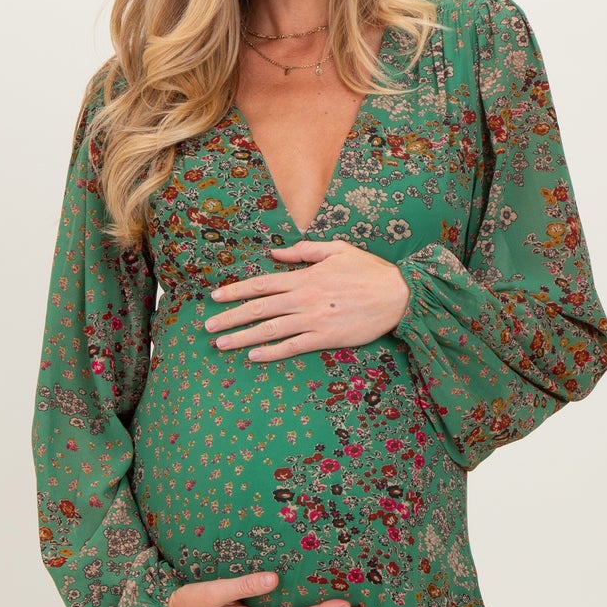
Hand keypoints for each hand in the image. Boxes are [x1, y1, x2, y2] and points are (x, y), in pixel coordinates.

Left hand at [204, 240, 410, 361]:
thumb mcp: (337, 250)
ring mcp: (314, 320)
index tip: (215, 297)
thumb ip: (304, 251)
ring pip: (270, 330)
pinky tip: (253, 356)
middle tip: (208, 328)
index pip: (261, 284)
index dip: (236, 291)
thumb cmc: (369, 271)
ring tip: (222, 345)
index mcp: (304, 277)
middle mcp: (304, 299)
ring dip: (243, 337)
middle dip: (230, 318)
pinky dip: (272, 352)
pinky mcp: (326, 338)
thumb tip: (275, 255)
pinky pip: (293, 347)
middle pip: (259, 309)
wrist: (397, 295)